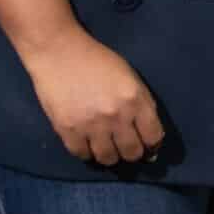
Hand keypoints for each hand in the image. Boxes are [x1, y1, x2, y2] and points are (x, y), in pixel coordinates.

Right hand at [23, 30, 165, 165]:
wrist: (60, 54)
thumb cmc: (98, 61)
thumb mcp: (130, 77)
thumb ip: (142, 104)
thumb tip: (151, 138)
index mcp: (135, 99)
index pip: (153, 136)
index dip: (153, 145)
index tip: (148, 146)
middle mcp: (116, 116)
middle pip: (131, 153)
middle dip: (132, 153)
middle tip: (126, 148)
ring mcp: (91, 125)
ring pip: (107, 159)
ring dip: (110, 156)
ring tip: (107, 147)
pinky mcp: (67, 131)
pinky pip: (82, 156)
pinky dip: (87, 153)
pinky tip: (88, 144)